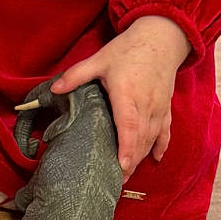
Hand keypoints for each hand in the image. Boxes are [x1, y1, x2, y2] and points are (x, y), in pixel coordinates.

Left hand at [50, 16, 190, 177]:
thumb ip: (76, 76)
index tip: (123, 167)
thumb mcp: (99, 59)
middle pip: (140, 140)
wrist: (161, 37)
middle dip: (130, 162)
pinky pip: (165, 131)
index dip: (127, 148)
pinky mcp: (166, 107)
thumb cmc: (128, 49)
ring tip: (127, 175)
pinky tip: (155, 159)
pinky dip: (160, 146)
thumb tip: (54, 89)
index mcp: (127, 94)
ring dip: (141, 157)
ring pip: (152, 138)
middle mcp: (146, 105)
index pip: (128, 126)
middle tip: (116, 181)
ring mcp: (158, 108)